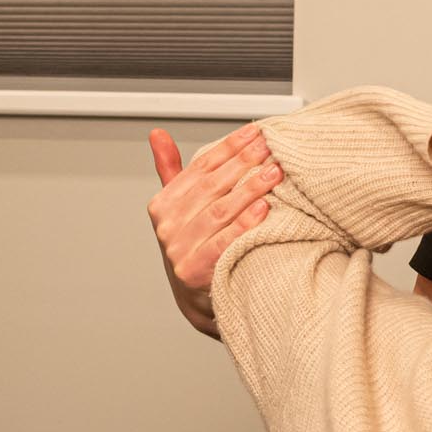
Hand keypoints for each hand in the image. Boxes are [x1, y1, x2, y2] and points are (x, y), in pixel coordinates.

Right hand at [147, 122, 280, 337]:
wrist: (198, 299)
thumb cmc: (195, 246)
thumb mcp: (180, 208)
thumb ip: (172, 171)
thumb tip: (157, 134)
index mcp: (163, 204)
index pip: (201, 167)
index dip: (229, 147)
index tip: (255, 132)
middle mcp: (167, 226)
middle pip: (212, 186)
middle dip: (244, 163)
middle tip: (270, 147)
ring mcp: (178, 250)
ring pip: (220, 211)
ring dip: (250, 189)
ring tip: (274, 173)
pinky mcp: (194, 272)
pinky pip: (224, 243)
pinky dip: (244, 224)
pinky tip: (263, 208)